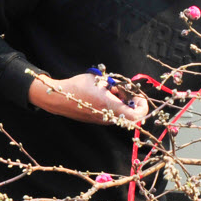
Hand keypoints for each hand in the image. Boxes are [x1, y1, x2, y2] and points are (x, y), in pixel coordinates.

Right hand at [28, 73, 149, 125]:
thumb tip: (124, 88)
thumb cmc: (78, 86)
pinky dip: (113, 105)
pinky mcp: (97, 120)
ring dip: (121, 102)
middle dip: (130, 101)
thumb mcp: (99, 80)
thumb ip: (114, 84)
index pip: (137, 115)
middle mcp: (108, 118)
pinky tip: (103, 94)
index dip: (142, 106)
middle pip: (130, 114)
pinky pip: (112, 114)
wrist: (58, 99)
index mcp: (110, 107)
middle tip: (122, 89)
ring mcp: (102, 121)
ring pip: (121, 114)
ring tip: (110, 90)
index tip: (137, 96)